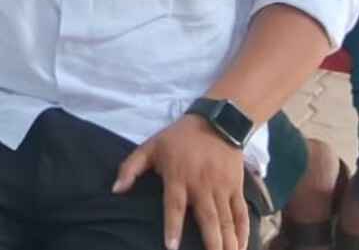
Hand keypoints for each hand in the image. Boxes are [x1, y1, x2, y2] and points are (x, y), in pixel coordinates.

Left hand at [114, 114, 250, 249]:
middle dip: (211, 244)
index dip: (172, 227)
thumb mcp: (151, 146)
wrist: (216, 121)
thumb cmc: (179, 138)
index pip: (174, 205)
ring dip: (229, 244)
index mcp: (178, 176)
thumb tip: (115, 190)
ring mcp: (221, 187)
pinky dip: (243, 233)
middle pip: (208, 219)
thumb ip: (131, 168)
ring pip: (226, 221)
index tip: (171, 247)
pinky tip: (241, 247)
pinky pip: (241, 214)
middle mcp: (201, 185)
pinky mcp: (236, 188)